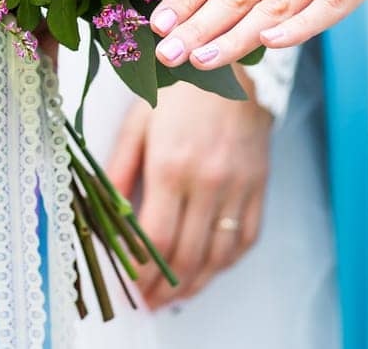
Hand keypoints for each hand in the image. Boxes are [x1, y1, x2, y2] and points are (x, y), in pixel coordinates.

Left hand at [106, 71, 272, 306]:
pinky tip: (209, 271)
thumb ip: (119, 172)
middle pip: (188, 255)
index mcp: (172, 165)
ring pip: (219, 255)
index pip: (158, 238)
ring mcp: (238, 185)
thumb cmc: (176, 89)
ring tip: (174, 298)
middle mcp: (208, 181)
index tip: (131, 288)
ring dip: (196, 285)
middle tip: (148, 303)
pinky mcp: (259, 184)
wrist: (230, 65)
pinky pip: (246, 237)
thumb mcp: (136, 124)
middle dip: (165, 288)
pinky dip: (227, 262)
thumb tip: (107, 217)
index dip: (143, 272)